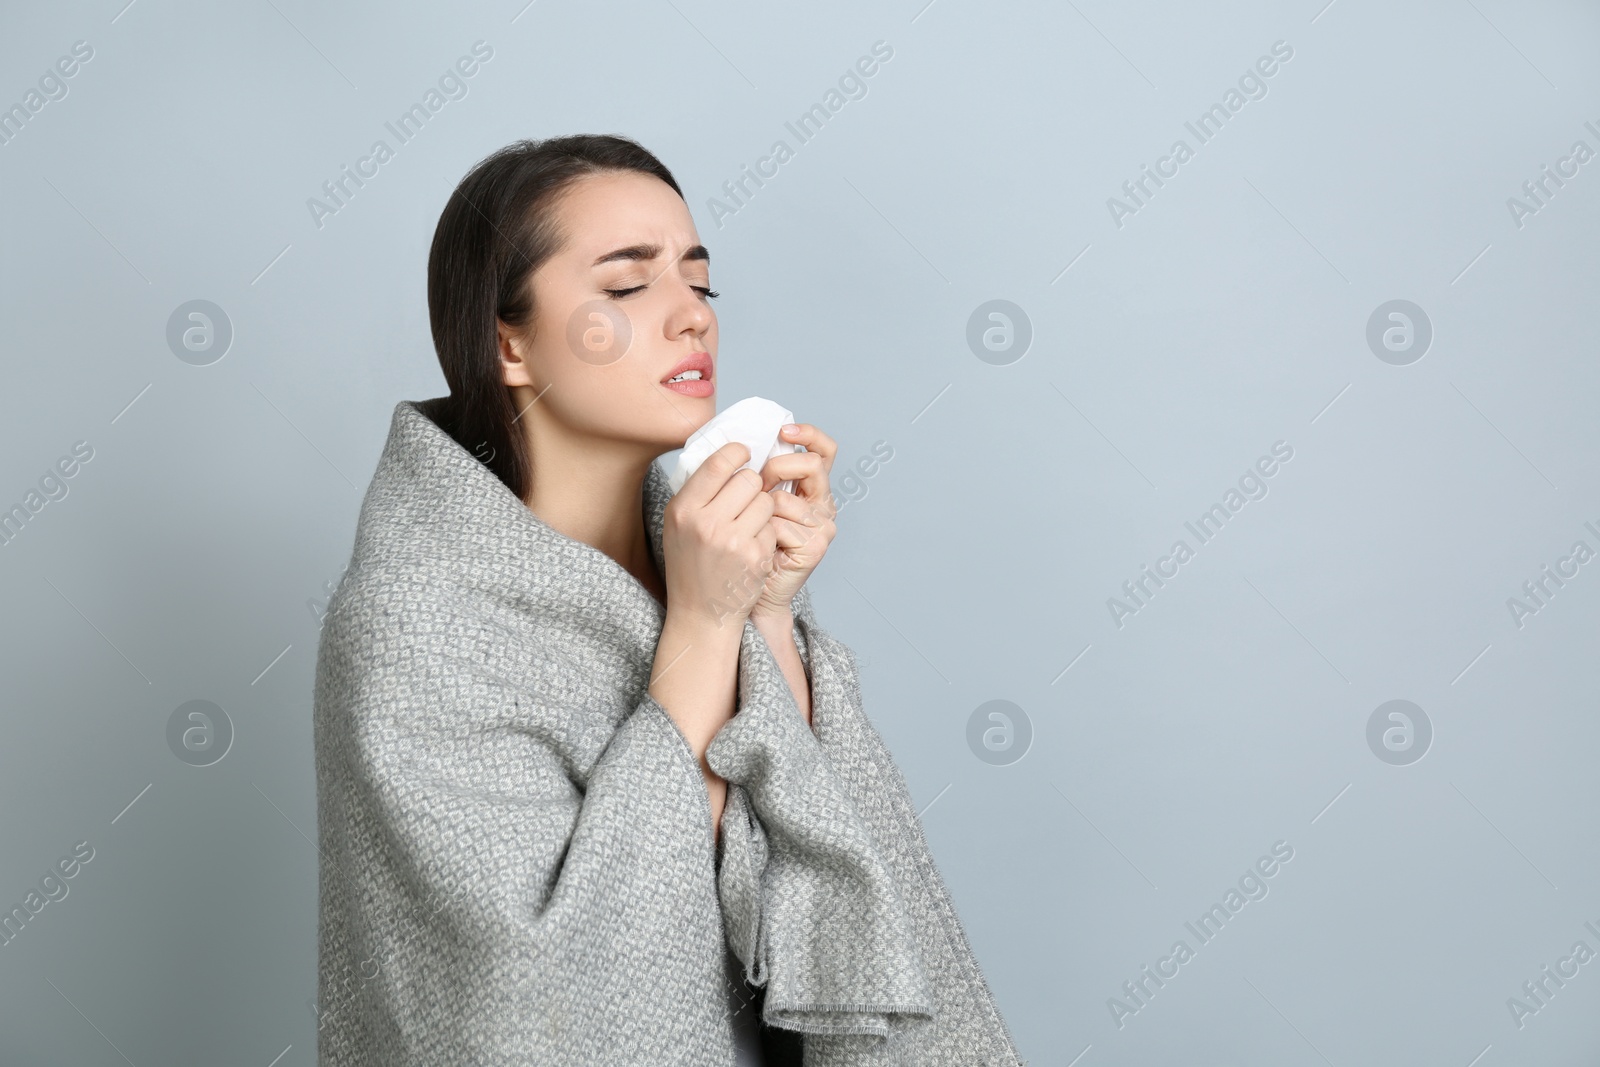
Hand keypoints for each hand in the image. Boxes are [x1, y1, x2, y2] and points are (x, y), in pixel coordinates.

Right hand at [660, 441, 778, 630]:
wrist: (700, 613)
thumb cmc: (690, 564)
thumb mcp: (678, 525)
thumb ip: (697, 492)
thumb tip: (727, 453)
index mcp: (683, 510)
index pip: (718, 463)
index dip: (738, 453)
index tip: (745, 454)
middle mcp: (705, 523)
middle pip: (748, 479)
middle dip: (753, 485)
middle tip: (746, 499)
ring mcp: (732, 540)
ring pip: (766, 500)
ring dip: (763, 508)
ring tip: (748, 524)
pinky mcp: (754, 556)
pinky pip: (772, 526)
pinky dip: (766, 533)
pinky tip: (752, 547)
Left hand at [749, 423, 837, 620]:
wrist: (746, 594)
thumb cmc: (741, 548)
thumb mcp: (747, 504)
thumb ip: (754, 477)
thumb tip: (739, 443)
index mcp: (809, 489)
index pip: (823, 450)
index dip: (809, 434)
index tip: (784, 429)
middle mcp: (822, 505)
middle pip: (812, 464)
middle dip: (777, 467)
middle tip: (759, 483)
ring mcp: (822, 526)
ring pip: (784, 498)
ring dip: (759, 511)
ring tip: (751, 530)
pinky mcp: (815, 546)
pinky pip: (778, 524)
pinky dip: (760, 534)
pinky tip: (759, 549)